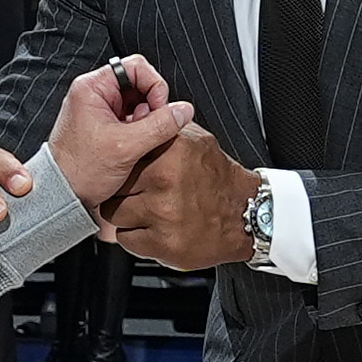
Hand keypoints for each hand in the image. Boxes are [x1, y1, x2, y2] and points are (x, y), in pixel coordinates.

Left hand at [47, 56, 196, 209]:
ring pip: (137, 102)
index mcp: (92, 87)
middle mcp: (93, 93)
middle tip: (151, 130)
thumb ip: (160, 126)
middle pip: (139, 84)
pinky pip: (130, 118)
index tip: (160, 111)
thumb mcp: (126, 147)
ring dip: (147, 120)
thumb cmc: (81, 172)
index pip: (136, 67)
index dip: (155, 86)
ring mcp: (98, 110)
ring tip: (140, 142)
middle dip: (152, 106)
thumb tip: (185, 110)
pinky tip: (136, 148)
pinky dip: (139, 130)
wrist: (62, 197)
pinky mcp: (103, 126)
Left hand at [98, 118, 263, 266]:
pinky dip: (136, 236)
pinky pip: (126, 238)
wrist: (247, 214)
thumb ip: (165, 130)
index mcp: (171, 151)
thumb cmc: (218, 179)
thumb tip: (138, 119)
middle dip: (125, 191)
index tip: (133, 171)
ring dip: (128, 215)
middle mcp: (165, 180)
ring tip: (151, 212)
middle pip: (116, 186)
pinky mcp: (162, 243)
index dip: (126, 165)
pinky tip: (156, 229)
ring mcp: (163, 213)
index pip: (125, 155)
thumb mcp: (197, 141)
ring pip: (115, 214)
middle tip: (143, 195)